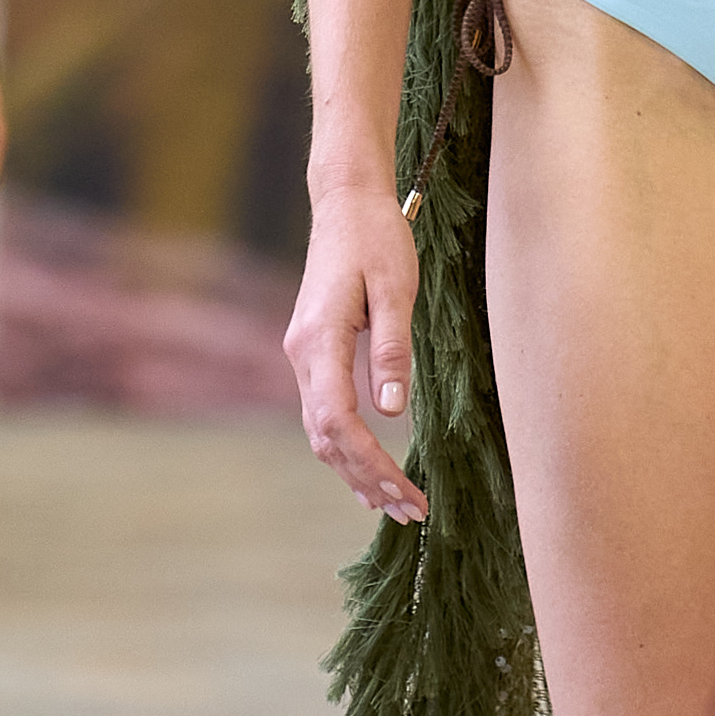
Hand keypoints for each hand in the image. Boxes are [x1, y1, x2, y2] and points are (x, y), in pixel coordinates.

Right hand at [287, 181, 425, 522]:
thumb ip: (393, 349)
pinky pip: (323, 413)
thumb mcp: (396, 288)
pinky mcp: (313, 353)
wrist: (345, 203)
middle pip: (326, 438)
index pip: (339, 423)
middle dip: (367, 480)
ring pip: (321, 431)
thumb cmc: (376, 239)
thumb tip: (393, 410)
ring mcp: (303, 355)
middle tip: (412, 512)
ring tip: (395, 504)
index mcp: (320, 342)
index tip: (407, 492)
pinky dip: (346, 447)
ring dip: (355, 471)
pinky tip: (370, 469)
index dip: (372, 465)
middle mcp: (302, 355)